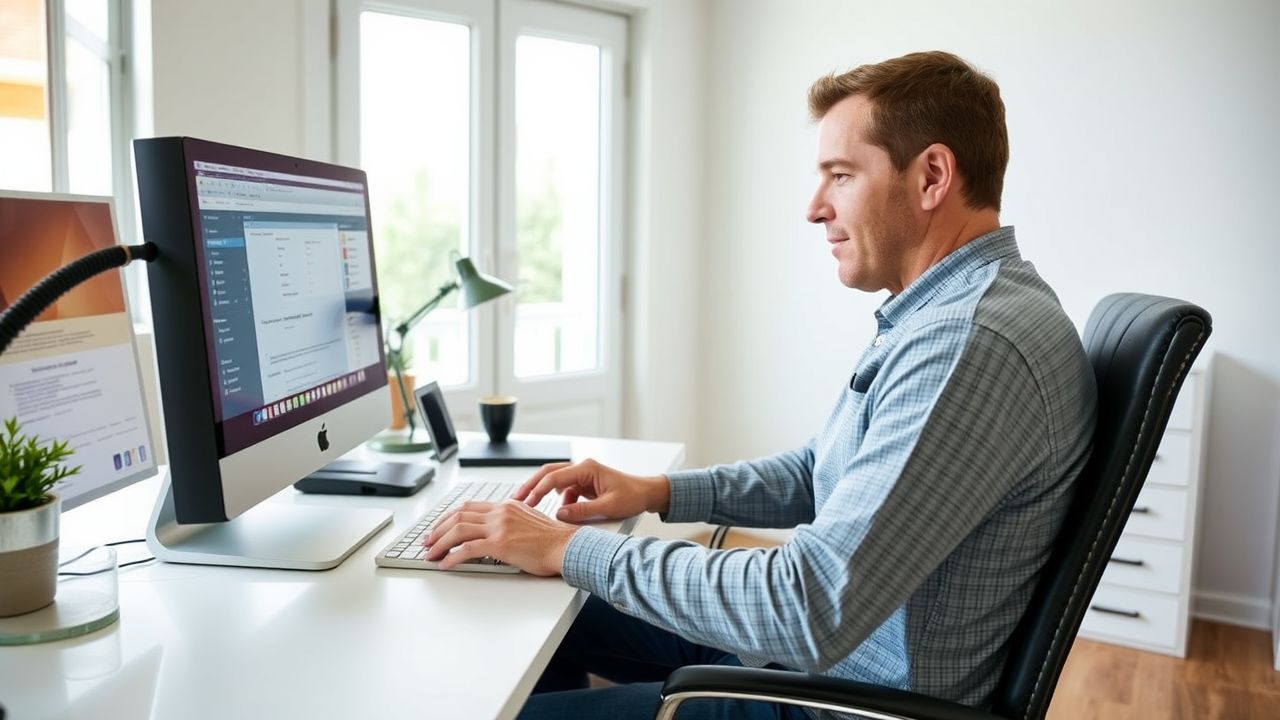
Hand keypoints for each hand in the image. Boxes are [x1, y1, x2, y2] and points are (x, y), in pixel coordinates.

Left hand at [423, 499, 577, 575]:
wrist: (565, 546)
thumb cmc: (552, 540)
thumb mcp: (528, 521)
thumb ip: (509, 521)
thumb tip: (493, 532)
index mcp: (506, 505)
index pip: (469, 506)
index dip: (450, 517)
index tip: (439, 527)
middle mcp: (500, 512)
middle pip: (459, 516)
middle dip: (438, 529)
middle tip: (427, 541)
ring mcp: (499, 527)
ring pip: (458, 530)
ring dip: (440, 542)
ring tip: (430, 553)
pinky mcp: (500, 544)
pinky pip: (467, 549)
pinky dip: (452, 557)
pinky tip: (445, 564)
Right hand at [513, 458, 669, 523]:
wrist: (647, 494)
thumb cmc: (633, 496)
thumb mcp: (608, 507)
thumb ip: (583, 511)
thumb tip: (559, 514)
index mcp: (587, 468)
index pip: (555, 476)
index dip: (538, 489)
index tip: (527, 502)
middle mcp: (582, 469)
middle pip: (548, 473)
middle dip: (531, 485)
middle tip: (516, 499)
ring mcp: (582, 476)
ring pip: (554, 481)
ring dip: (541, 492)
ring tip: (529, 507)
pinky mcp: (584, 485)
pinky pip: (564, 490)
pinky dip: (557, 500)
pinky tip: (556, 513)